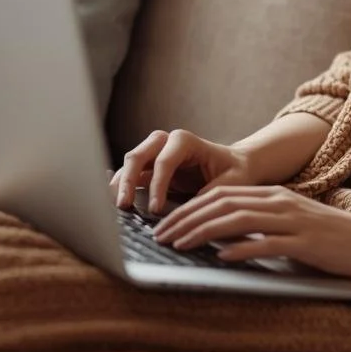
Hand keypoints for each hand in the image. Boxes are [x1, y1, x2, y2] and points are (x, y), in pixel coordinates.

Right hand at [110, 129, 254, 213]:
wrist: (234, 165)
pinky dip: (122, 187)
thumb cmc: (235, 171)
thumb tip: (190, 208)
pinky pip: (130, 175)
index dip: (157, 185)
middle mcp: (165, 142)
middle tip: (124, 206)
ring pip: (130, 164)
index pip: (164, 161)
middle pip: (138, 156)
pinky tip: (115, 201)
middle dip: (128, 180)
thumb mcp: (232, 181)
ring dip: (120, 185)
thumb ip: (212, 191)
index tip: (155, 210)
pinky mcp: (149, 168)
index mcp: (185, 141)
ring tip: (118, 208)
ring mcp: (154, 153)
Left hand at [151, 185, 350, 280]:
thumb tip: (223, 238)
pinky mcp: (305, 242)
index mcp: (274, 195)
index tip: (166, 223)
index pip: (221, 195)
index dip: (189, 208)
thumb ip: (260, 226)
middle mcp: (280, 202)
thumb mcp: (291, 225)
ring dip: (203, 232)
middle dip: (187, 218)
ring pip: (238, 219)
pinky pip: (267, 242)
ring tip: (180, 244)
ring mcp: (293, 220)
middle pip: (223, 203)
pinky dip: (241, 248)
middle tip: (161, 234)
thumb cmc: (331, 239)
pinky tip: (221, 257)